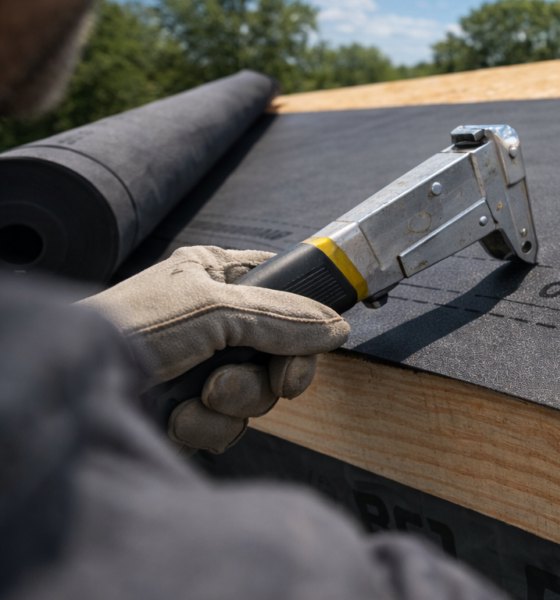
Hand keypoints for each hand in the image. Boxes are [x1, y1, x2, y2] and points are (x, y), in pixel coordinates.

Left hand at [79, 246, 349, 453]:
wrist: (76, 391)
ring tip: (200, 395)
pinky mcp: (190, 410)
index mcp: (217, 277)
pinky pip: (230, 426)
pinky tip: (178, 416)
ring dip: (234, 402)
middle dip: (269, 373)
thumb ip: (282, 317)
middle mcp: (214, 321)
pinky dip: (207, 426)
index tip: (316, 341)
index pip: (285, 291)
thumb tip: (338, 327)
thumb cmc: (129, 329)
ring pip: (260, 393)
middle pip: (284, 352)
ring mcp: (203, 367)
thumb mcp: (214, 309)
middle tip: (267, 379)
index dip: (305, 319)